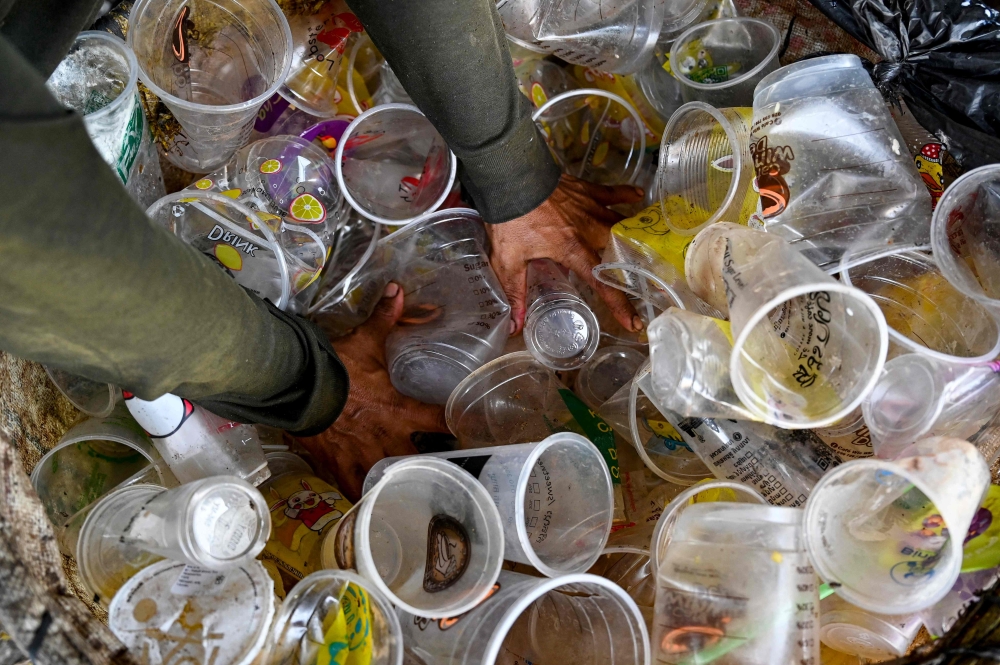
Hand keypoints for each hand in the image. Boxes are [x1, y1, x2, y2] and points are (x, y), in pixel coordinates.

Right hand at [296, 284, 448, 500]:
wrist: (298, 388)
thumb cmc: (336, 368)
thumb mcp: (364, 342)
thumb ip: (385, 320)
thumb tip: (398, 288)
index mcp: (400, 410)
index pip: (439, 420)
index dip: (458, 426)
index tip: (471, 432)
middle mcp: (388, 438)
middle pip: (421, 462)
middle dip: (432, 469)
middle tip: (443, 474)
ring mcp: (363, 456)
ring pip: (388, 481)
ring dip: (398, 487)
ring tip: (408, 496)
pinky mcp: (337, 467)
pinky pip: (352, 489)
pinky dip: (359, 497)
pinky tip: (366, 506)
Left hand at [485, 174, 645, 334]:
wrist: (511, 177)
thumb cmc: (510, 218)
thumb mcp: (507, 259)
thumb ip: (515, 292)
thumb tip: (514, 326)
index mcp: (573, 250)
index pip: (602, 283)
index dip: (619, 305)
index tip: (634, 323)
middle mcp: (589, 230)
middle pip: (620, 251)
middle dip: (636, 269)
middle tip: (649, 283)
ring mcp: (590, 207)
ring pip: (621, 224)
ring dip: (634, 236)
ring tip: (650, 249)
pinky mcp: (585, 190)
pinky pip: (611, 193)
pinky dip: (626, 195)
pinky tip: (639, 196)